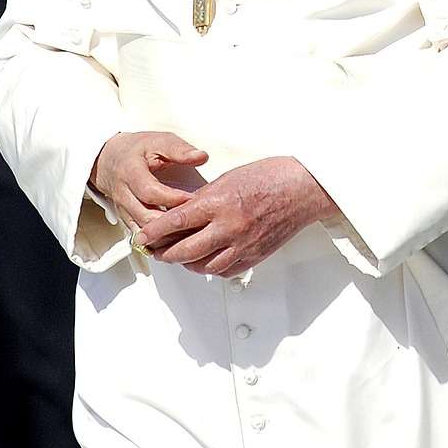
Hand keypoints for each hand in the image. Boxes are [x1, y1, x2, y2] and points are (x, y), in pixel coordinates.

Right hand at [90, 130, 203, 231]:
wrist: (107, 159)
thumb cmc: (135, 150)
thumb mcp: (157, 141)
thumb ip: (179, 150)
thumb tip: (201, 156)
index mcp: (131, 172)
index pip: (150, 191)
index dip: (172, 198)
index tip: (192, 198)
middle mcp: (123, 193)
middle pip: (145, 216)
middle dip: (170, 222)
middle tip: (193, 220)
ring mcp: (123, 208)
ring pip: (142, 230)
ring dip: (165, 235)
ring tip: (187, 233)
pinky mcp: (125, 218)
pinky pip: (140, 235)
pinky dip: (156, 241)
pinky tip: (174, 240)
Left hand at [135, 156, 336, 277]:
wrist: (304, 188)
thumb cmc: (271, 176)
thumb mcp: (228, 179)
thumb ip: (204, 200)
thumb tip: (183, 215)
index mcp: (220, 204)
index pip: (176, 223)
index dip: (154, 232)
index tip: (142, 236)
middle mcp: (229, 228)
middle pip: (184, 252)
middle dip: (164, 253)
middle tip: (155, 250)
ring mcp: (243, 245)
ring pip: (203, 266)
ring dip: (186, 263)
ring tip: (179, 255)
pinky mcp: (255, 255)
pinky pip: (225, 271)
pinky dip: (211, 268)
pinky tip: (206, 260)